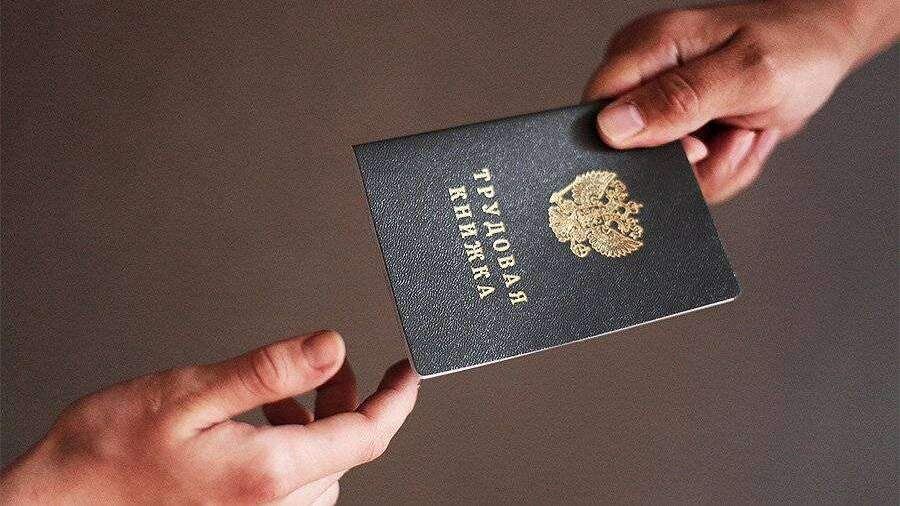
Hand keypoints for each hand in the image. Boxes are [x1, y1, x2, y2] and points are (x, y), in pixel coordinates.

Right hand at [0, 331, 418, 504]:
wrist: (59, 504)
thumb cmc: (109, 453)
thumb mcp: (192, 393)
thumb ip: (269, 371)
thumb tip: (332, 348)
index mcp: (268, 473)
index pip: (366, 436)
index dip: (395, 400)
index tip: (407, 374)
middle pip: (346, 453)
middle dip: (348, 405)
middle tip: (331, 371)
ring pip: (322, 472)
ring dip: (317, 430)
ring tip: (283, 398)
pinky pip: (294, 491)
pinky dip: (294, 454)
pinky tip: (261, 428)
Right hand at [584, 0, 898, 202]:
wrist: (824, 50)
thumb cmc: (795, 46)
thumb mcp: (746, 73)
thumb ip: (679, 99)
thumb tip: (613, 127)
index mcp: (645, 49)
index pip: (596, 113)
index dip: (635, 146)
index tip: (695, 145)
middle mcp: (642, 78)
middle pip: (630, 156)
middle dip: (693, 165)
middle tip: (736, 136)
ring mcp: (657, 107)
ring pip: (663, 174)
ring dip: (717, 168)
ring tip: (747, 131)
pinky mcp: (674, 131)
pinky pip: (685, 176)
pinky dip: (723, 168)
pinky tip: (744, 138)